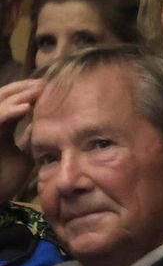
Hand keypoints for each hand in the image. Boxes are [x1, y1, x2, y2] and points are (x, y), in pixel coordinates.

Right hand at [0, 79, 42, 202]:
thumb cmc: (4, 181)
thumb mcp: (25, 158)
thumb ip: (32, 142)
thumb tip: (49, 129)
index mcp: (0, 128)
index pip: (14, 102)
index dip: (31, 93)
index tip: (53, 88)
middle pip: (3, 94)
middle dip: (24, 87)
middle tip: (47, 83)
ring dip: (18, 94)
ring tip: (39, 90)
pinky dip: (8, 112)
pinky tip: (25, 108)